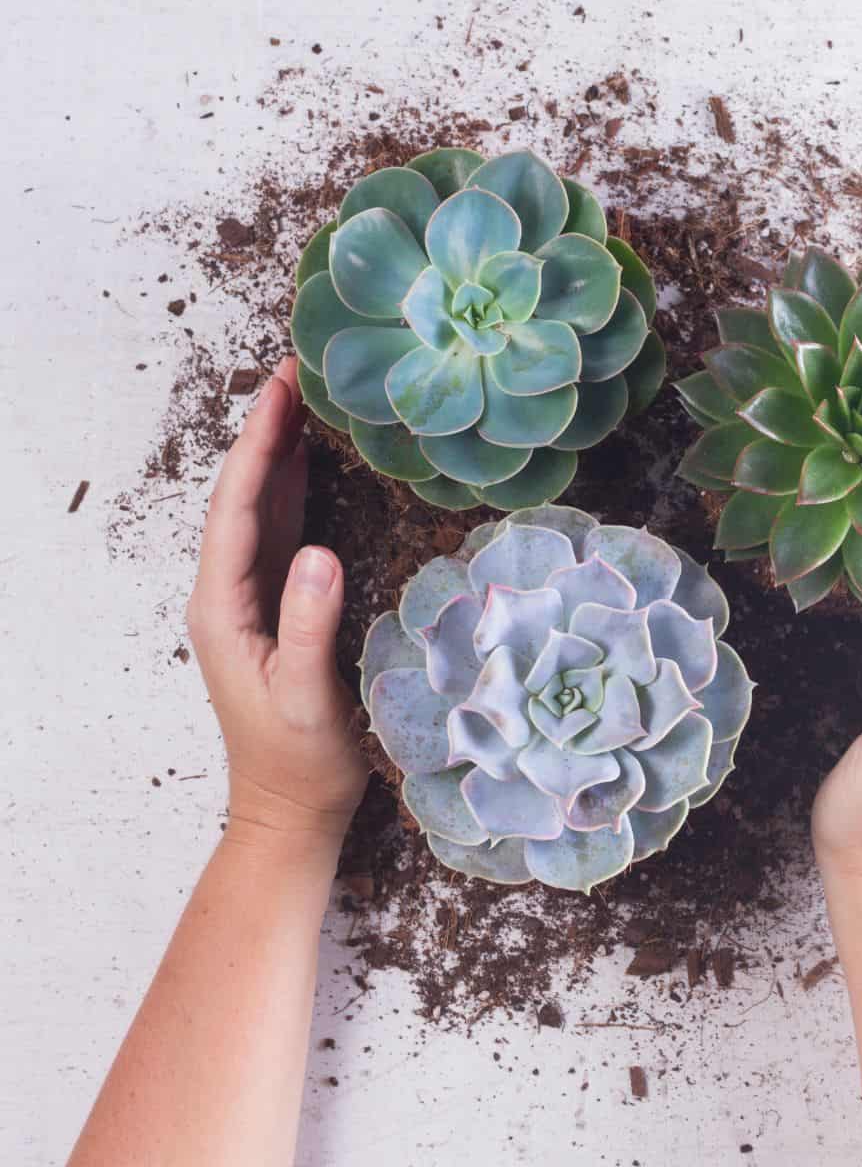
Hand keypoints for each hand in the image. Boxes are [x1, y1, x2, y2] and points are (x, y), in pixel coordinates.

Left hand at [186, 356, 366, 846]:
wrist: (289, 808)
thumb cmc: (300, 761)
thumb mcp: (305, 698)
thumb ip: (308, 627)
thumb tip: (321, 552)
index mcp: (223, 609)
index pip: (238, 512)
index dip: (258, 450)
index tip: (282, 393)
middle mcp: (228, 595)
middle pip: (244, 498)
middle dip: (266, 434)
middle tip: (296, 372)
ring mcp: (250, 600)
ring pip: (262, 510)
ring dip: (279, 454)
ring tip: (303, 400)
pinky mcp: (275, 609)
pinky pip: (282, 535)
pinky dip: (296, 491)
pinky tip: (312, 465)